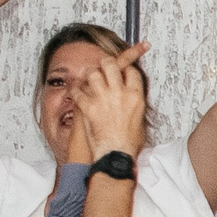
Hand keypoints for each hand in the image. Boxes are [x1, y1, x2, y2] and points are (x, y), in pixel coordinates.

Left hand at [74, 43, 151, 159]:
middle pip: (111, 64)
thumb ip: (135, 105)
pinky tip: (77, 93)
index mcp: (135, 96)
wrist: (117, 154)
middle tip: (104, 65)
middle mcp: (119, 93)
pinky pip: (77, 91)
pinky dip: (75, 91)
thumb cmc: (129, 142)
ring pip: (92, 73)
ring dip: (90, 75)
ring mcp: (102, 98)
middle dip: (106, 63)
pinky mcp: (88, 106)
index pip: (131, 71)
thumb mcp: (141, 120)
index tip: (122, 70)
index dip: (126, 67)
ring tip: (90, 79)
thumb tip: (131, 98)